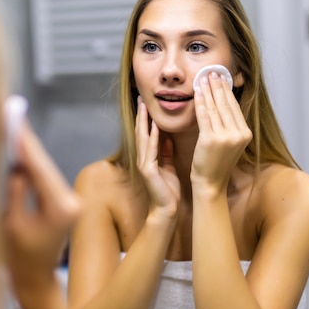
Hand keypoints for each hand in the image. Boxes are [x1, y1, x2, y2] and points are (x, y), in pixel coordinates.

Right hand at [3, 123, 80, 290]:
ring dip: (29, 153)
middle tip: (12, 116)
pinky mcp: (65, 203)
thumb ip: (15, 189)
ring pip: (45, 170)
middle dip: (27, 143)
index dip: (25, 143)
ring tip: (13, 129)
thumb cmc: (20, 258)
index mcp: (60, 208)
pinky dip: (32, 166)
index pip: (39, 168)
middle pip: (45, 165)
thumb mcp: (12, 222)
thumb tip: (17, 161)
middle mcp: (71, 202)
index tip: (15, 121)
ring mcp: (70, 202)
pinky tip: (21, 151)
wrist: (35, 280)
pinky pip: (46, 179)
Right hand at [135, 96, 180, 221]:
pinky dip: (151, 138)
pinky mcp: (148, 170)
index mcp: (149, 157)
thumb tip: (167, 138)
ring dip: (143, 122)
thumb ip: (166, 152)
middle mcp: (143, 158)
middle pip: (141, 132)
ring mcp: (144, 164)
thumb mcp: (168, 167)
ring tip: (144, 107)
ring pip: (142, 138)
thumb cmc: (168, 190)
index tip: (147, 103)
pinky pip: (150, 150)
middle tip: (141, 98)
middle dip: (141, 115)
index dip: (146, 118)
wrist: (166, 210)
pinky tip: (154, 127)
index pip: (146, 133)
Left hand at [192, 72, 251, 191]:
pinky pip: (205, 116)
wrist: (210, 183)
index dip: (227, 91)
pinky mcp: (211, 139)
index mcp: (246, 134)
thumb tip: (224, 103)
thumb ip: (230, 126)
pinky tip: (197, 92)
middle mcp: (239, 134)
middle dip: (218, 86)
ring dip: (209, 90)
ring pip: (215, 108)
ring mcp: (226, 137)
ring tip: (203, 78)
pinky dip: (200, 102)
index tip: (221, 77)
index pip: (234, 107)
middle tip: (212, 71)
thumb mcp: (229, 143)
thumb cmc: (216, 163)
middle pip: (226, 104)